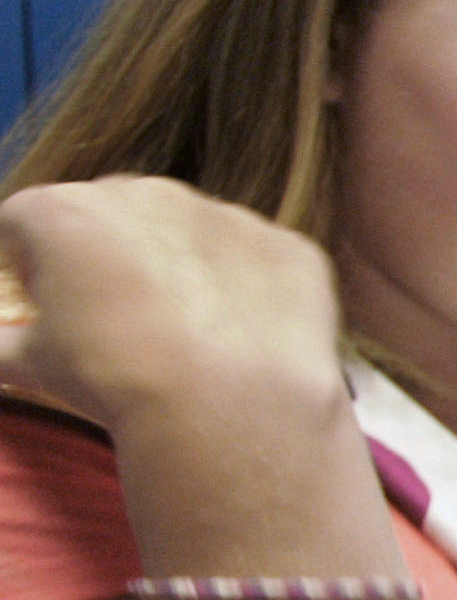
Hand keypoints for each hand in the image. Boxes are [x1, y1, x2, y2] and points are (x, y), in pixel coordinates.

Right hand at [0, 179, 346, 431]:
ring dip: (178, 264)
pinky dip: (246, 286)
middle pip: (110, 212)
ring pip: (187, 229)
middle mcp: (146, 193)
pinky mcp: (285, 244)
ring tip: (182, 331)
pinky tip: (240, 336)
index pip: (23, 220)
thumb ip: (1, 342)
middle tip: (113, 316)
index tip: (41, 299)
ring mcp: (224, 214)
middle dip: (103, 252)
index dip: (25, 260)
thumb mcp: (32, 364)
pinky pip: (255, 258)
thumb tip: (1, 345)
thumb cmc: (117, 380)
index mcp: (66, 212)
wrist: (229, 406)